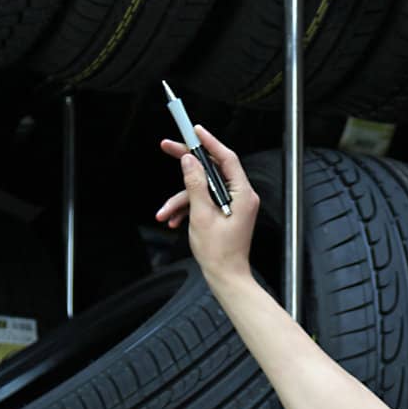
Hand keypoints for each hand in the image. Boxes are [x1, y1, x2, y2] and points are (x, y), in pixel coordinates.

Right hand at [156, 124, 259, 284]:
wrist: (226, 278)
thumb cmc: (220, 254)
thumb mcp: (201, 215)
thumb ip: (195, 184)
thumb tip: (189, 161)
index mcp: (242, 194)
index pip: (226, 158)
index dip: (209, 141)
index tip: (195, 130)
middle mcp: (241, 196)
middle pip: (212, 170)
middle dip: (187, 166)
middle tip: (168, 148)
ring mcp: (233, 205)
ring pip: (203, 189)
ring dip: (181, 199)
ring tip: (165, 213)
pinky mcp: (225, 213)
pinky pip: (204, 202)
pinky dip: (188, 208)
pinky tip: (173, 220)